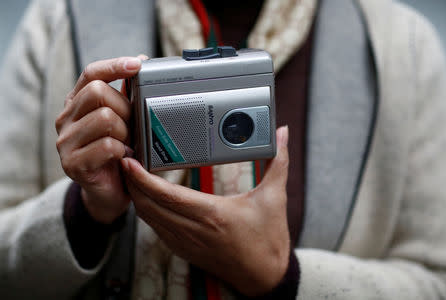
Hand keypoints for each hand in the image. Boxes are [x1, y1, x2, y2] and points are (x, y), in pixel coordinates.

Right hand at [55, 56, 143, 223]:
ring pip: (105, 118)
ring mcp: (66, 142)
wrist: (110, 192)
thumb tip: (140, 61)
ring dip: (126, 132)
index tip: (137, 64)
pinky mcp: (72, 164)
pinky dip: (123, 151)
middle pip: (98, 92)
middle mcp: (66, 119)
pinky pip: (107, 146)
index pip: (91, 73)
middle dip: (125, 108)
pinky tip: (125, 158)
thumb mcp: (123, 121)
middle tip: (133, 127)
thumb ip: (127, 95)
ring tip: (129, 144)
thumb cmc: (119, 152)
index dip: (114, 66)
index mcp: (77, 103)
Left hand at [121, 126, 289, 295]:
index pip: (166, 196)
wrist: (265, 276)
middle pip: (149, 206)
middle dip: (131, 184)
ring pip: (149, 219)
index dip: (142, 179)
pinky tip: (147, 199)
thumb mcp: (275, 197)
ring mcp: (187, 242)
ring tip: (131, 176)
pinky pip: (157, 230)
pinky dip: (147, 213)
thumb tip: (284, 133)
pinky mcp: (185, 250)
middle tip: (124, 161)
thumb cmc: (268, 239)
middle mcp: (194, 230)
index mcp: (212, 215)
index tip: (129, 162)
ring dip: (136, 198)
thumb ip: (278, 162)